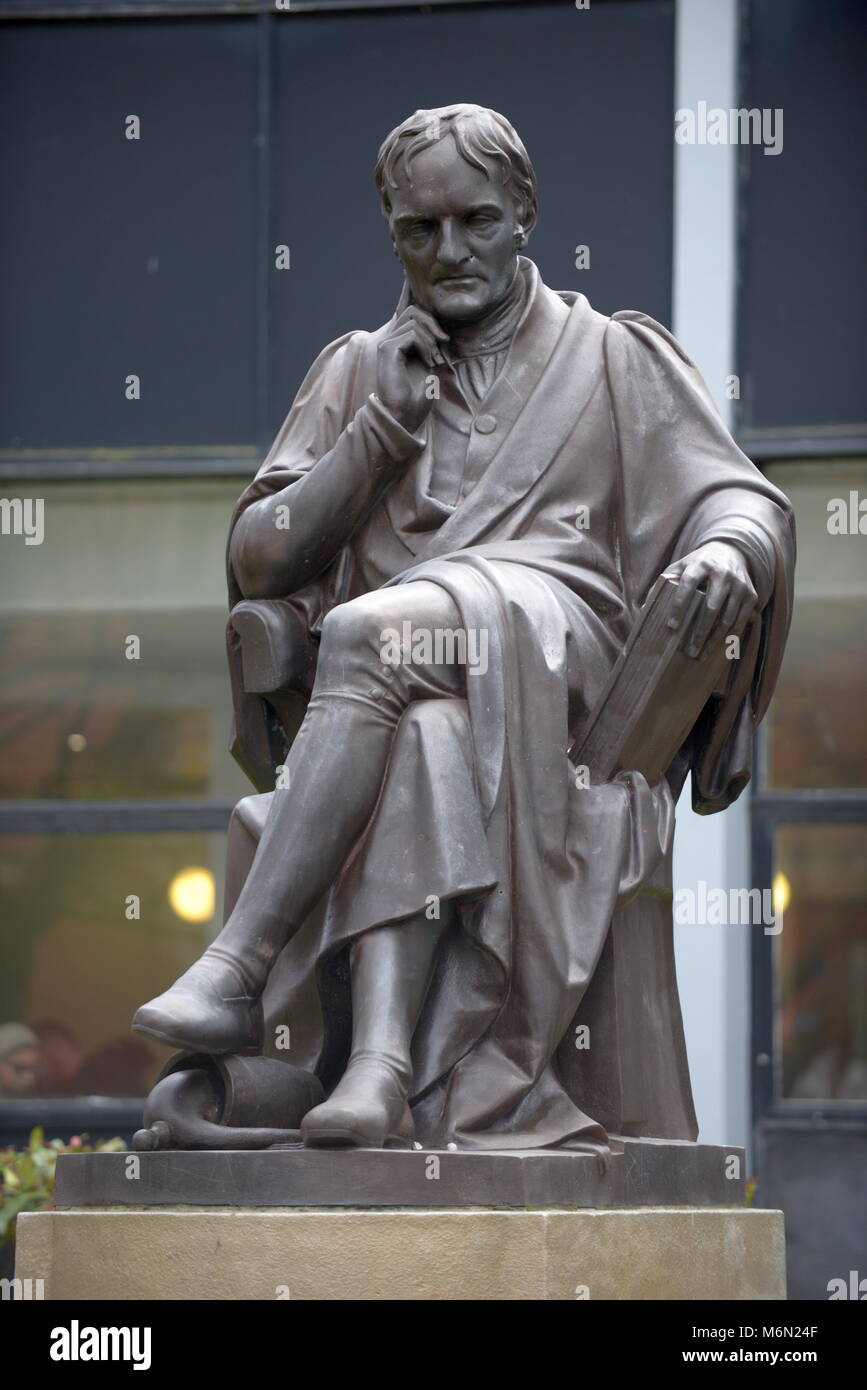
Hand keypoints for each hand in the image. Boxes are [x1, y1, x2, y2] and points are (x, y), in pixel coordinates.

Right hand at [376, 306, 448, 435]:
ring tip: (435, 360)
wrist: (403, 416)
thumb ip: (431, 347)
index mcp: (398, 344)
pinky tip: (429, 363)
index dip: (432, 323)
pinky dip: (426, 346)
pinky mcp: (388, 349)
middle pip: (413, 311)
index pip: (414, 315)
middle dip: (433, 324)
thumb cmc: (415, 399)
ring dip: (431, 340)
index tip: (445, 342)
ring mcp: (387, 344)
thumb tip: (441, 331)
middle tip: (444, 343)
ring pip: (414, 321)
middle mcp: (390, 341)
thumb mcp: (429, 367)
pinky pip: (412, 333)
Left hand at [663, 541, 757, 657]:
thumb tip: (645, 608)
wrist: (730, 551)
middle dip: (700, 632)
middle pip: (711, 607)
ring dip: (714, 639)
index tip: (671, 627)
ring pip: (727, 618)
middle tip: (689, 651)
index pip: (688, 584)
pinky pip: (741, 620)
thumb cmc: (698, 564)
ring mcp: (740, 584)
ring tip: (702, 654)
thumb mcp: (680, 566)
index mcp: (701, 564)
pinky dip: (730, 636)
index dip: (679, 606)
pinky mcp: (751, 594)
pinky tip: (719, 647)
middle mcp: (723, 573)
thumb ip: (664, 583)